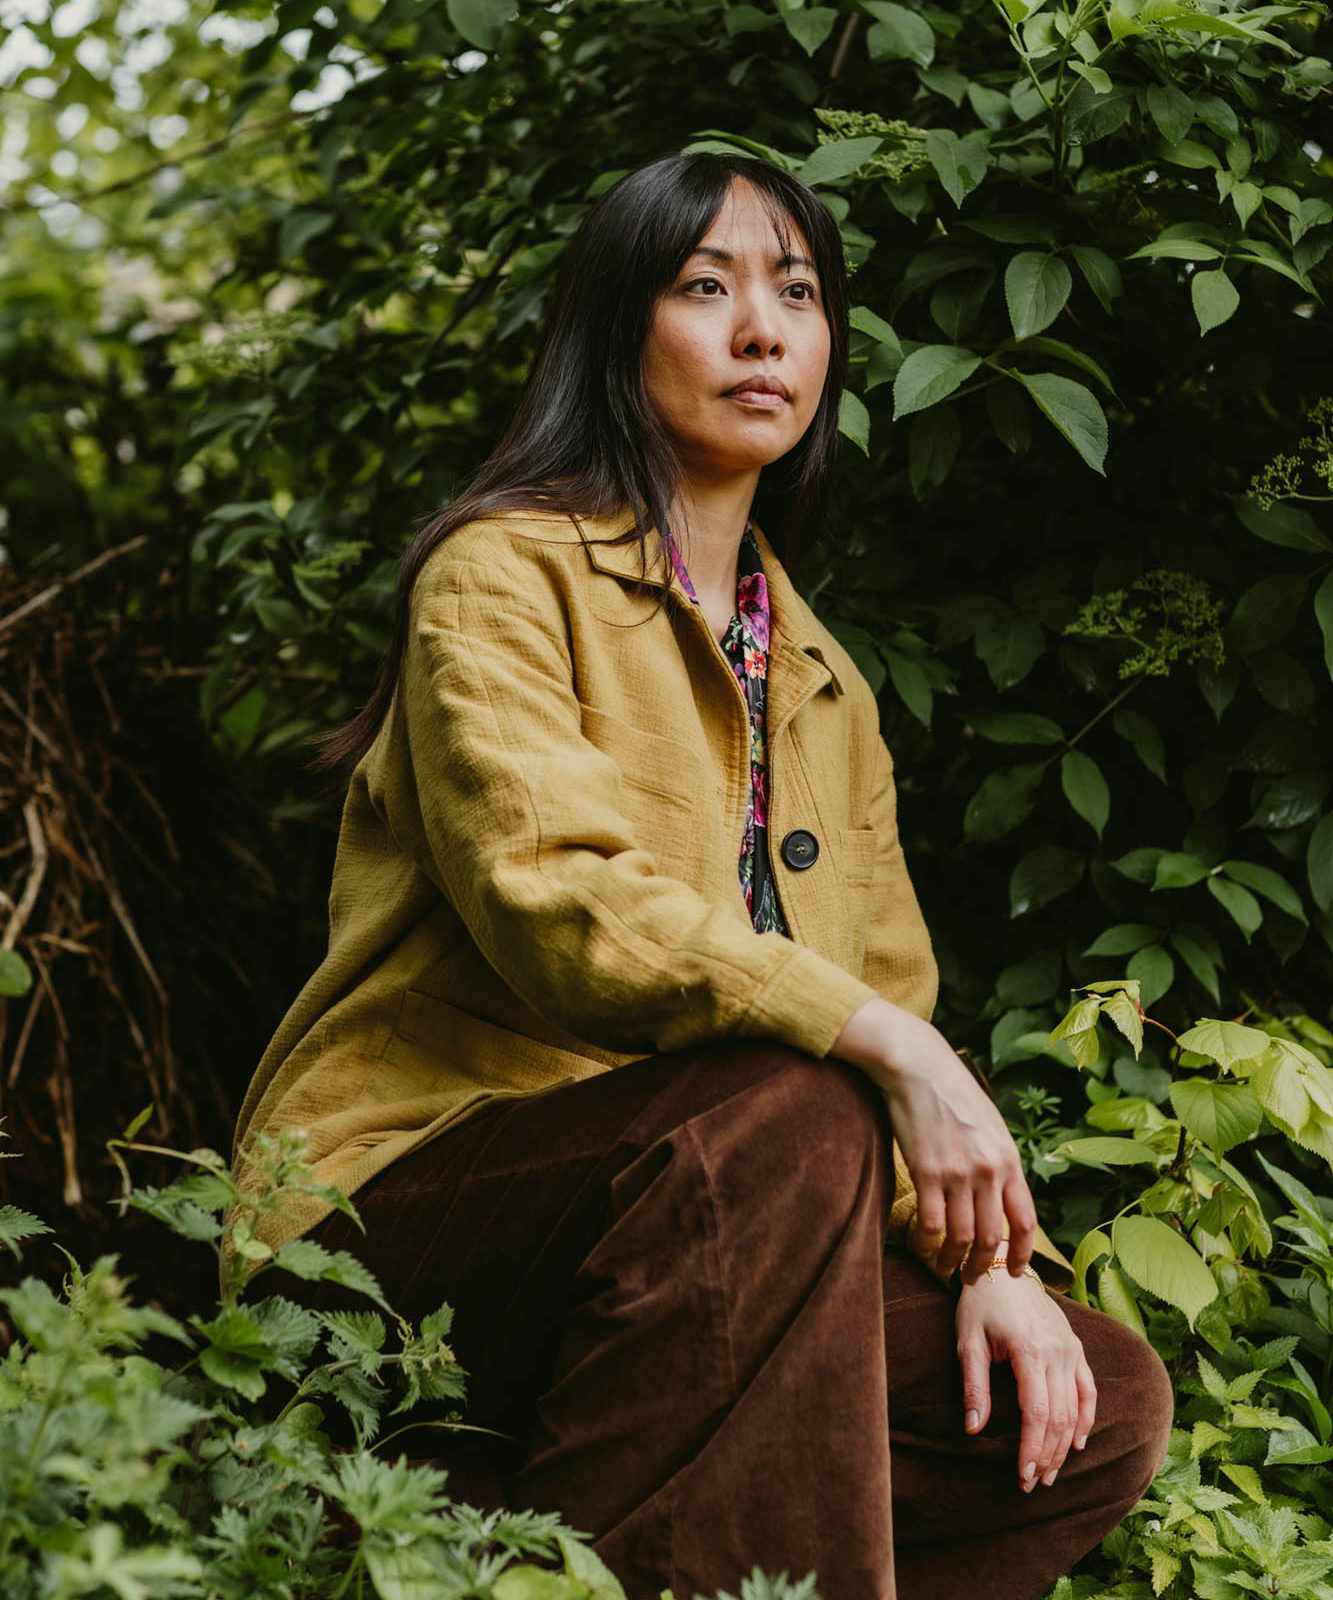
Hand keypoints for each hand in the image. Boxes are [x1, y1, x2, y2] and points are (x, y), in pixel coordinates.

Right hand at [833, 997, 1036, 1281]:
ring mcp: (957, 1172)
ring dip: (953, 1261)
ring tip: (947, 1270)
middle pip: (991, 1237)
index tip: (1016, 1273)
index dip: (1023, 1255)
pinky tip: (923, 1247)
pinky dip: (927, 1243)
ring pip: (961, 1237)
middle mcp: (988, 1170)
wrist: (919, 1066)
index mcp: (1009, 1160)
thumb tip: (1000, 1198)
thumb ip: (998, 1162)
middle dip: (984, 1266)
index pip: (1025, 1221)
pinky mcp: (925, 1171)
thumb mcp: (990, 1127)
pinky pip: (931, 1222)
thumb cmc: (953, 1093)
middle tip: (974, 1279)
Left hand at [956, 1263, 1097, 1491]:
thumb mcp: (968, 1342)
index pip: (1036, 1413)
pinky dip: (1087, 1417)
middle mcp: (1057, 1351)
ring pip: (1075, 1408)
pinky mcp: (1076, 1346)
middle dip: (1047, 1455)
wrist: (1001, 1267)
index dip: (1031, 1449)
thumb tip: (973, 1430)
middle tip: (1034, 1484)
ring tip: (1051, 1473)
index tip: (1023, 1477)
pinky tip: (1078, 1442)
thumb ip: (973, 1387)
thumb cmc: (979, 1304)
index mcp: (1029, 1350)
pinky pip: (1088, 1388)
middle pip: (1059, 1417)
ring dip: (1065, 1444)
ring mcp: (1070, 1348)